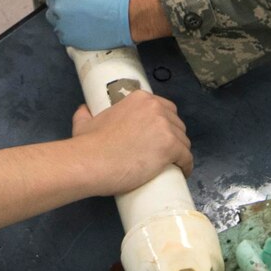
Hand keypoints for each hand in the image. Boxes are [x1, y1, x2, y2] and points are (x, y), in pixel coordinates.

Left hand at [40, 0, 134, 49]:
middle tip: (72, 0)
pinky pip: (62, 33)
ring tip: (75, 16)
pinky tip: (79, 27)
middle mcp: (58, 7)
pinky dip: (68, 29)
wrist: (127, 17)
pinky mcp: (69, 40)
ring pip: (54, 19)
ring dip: (61, 16)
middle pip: (50, 2)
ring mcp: (62, 25)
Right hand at [70, 89, 192, 179]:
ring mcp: (165, 127)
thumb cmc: (88, 144)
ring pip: (183, 141)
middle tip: (164, 153)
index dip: (164, 124)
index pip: (165, 109)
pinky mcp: (171, 147)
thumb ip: (85, 113)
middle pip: (176, 124)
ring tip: (171, 165)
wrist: (90, 162)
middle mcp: (156, 108)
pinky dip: (186, 166)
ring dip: (180, 153)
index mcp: (140, 98)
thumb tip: (84, 109)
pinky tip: (182, 172)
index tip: (159, 138)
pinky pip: (186, 157)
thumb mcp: (85, 122)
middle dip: (174, 137)